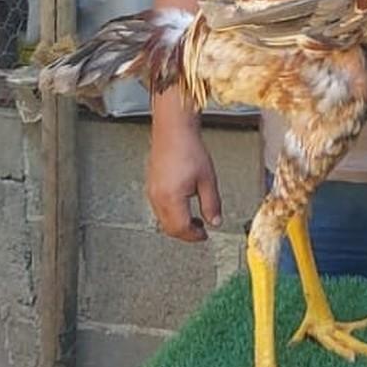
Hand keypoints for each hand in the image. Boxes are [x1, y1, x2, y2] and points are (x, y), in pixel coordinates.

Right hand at [146, 117, 221, 241]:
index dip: (194, 236)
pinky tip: (183, 205)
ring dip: (178, 224)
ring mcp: (152, 192)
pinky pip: (159, 208)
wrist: (173, 131)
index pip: (181, 228)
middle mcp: (157, 198)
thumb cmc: (189, 149)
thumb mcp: (207, 179)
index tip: (205, 235)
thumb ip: (212, 203)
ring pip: (163, 219)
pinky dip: (171, 213)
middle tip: (200, 230)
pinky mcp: (151, 185)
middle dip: (185, 233)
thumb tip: (216, 221)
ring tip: (195, 219)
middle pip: (169, 228)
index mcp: (171, 198)